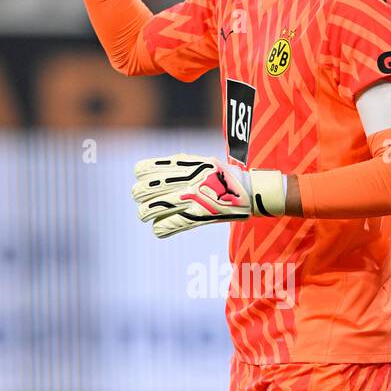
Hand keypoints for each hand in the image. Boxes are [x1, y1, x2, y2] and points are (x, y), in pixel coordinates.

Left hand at [131, 155, 285, 238]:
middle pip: (146, 190)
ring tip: (146, 215)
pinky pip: (170, 224)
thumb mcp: (203, 162)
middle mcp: (185, 180)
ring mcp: (192, 198)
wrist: (251, 191)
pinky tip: (159, 229)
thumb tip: (156, 170)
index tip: (143, 179)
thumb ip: (182, 165)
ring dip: (146, 213)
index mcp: (186, 164)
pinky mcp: (199, 215)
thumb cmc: (226, 177)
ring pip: (153, 209)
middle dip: (140, 196)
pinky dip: (161, 229)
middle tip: (142, 200)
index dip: (142, 175)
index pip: (148, 169)